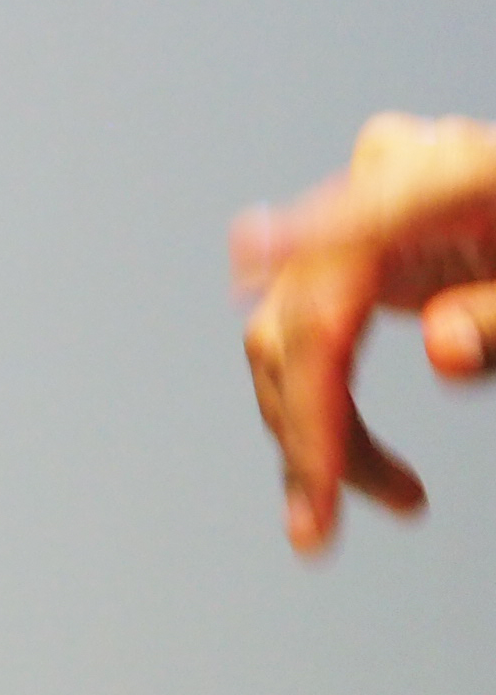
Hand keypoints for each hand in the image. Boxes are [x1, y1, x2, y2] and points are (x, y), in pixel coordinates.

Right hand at [232, 112, 495, 552]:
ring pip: (285, 338)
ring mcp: (351, 220)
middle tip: (322, 519)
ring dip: (307, 431)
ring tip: (363, 500)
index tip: (250, 247)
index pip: (368, 216)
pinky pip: (298, 338)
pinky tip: (344, 463)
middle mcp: (381, 184)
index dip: (305, 231)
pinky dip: (314, 408)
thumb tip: (443, 347)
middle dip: (308, 424)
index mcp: (445, 175)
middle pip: (306, 311)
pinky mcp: (340, 259)